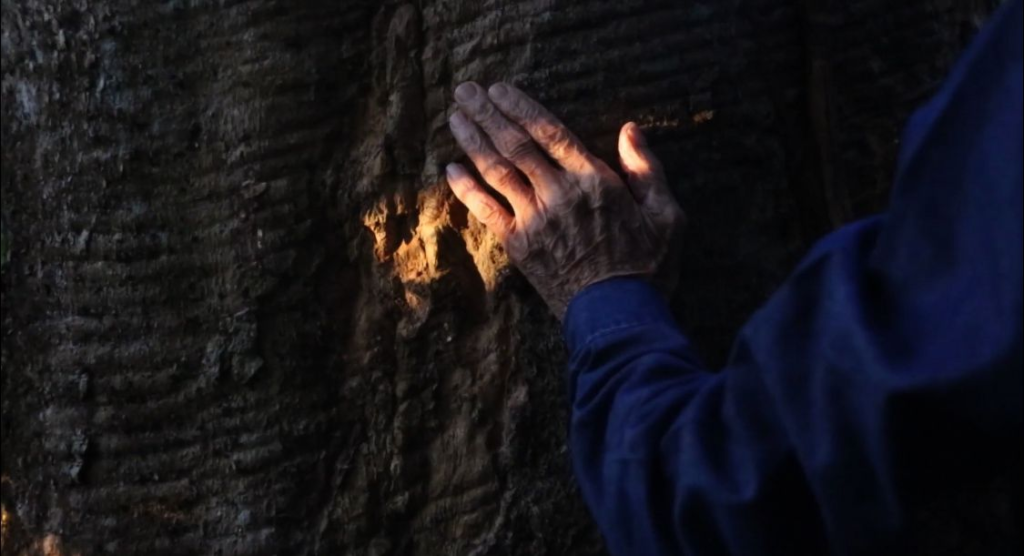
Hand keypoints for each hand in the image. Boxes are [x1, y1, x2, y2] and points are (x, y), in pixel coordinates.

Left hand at [446, 82, 684, 318]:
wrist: (617, 315)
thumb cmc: (647, 266)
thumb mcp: (666, 214)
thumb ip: (647, 169)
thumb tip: (631, 130)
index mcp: (594, 180)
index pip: (550, 132)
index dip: (521, 107)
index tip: (500, 90)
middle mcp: (558, 193)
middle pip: (515, 144)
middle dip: (487, 114)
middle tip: (466, 91)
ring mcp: (534, 220)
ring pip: (496, 170)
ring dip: (472, 141)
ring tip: (454, 116)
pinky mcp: (519, 246)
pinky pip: (486, 210)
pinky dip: (467, 189)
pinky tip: (451, 169)